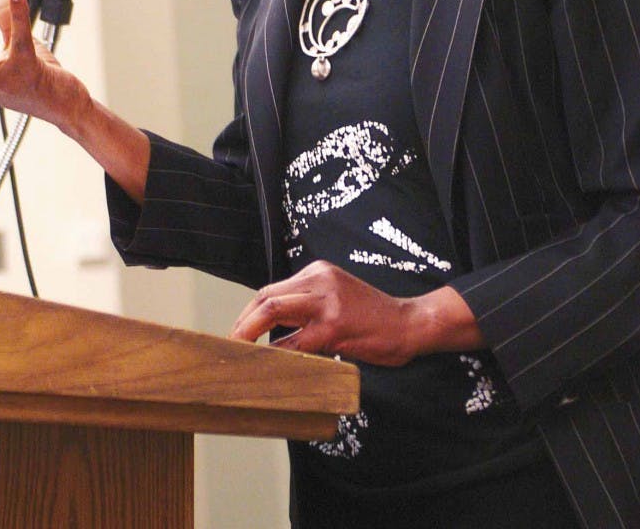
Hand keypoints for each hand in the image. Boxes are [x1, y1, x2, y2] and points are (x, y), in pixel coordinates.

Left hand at [230, 260, 485, 365]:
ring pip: (272, 310)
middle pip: (265, 296)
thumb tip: (271, 334)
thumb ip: (308, 307)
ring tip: (238, 355)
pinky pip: (295, 342)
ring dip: (249, 335)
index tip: (237, 334)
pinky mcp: (334, 326)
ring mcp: (326, 301)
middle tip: (229, 347)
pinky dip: (277, 356)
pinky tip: (271, 367)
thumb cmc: (373, 318)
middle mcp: (318, 279)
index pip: (271, 290)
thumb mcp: (337, 299)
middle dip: (241, 323)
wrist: (410, 323)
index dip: (249, 314)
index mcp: (317, 272)